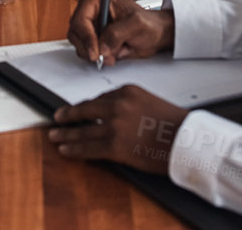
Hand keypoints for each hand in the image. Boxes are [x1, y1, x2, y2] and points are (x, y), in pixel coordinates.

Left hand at [47, 85, 189, 174]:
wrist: (187, 140)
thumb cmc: (175, 125)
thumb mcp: (150, 103)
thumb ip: (130, 106)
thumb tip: (115, 118)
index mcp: (127, 91)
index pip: (100, 97)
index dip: (86, 106)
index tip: (78, 110)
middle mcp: (117, 105)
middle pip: (85, 109)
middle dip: (69, 115)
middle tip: (58, 117)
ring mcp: (113, 125)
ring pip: (82, 129)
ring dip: (65, 133)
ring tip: (55, 135)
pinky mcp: (113, 145)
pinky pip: (87, 148)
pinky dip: (73, 149)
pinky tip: (65, 150)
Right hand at [67, 0, 173, 65]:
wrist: (156, 33)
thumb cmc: (149, 23)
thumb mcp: (137, 25)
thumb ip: (117, 34)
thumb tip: (102, 46)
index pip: (80, 19)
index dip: (86, 38)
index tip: (96, 52)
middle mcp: (90, 9)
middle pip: (75, 32)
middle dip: (89, 48)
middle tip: (103, 57)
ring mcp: (90, 24)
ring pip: (78, 43)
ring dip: (94, 53)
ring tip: (113, 53)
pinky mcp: (92, 37)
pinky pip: (85, 50)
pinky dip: (97, 56)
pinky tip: (111, 53)